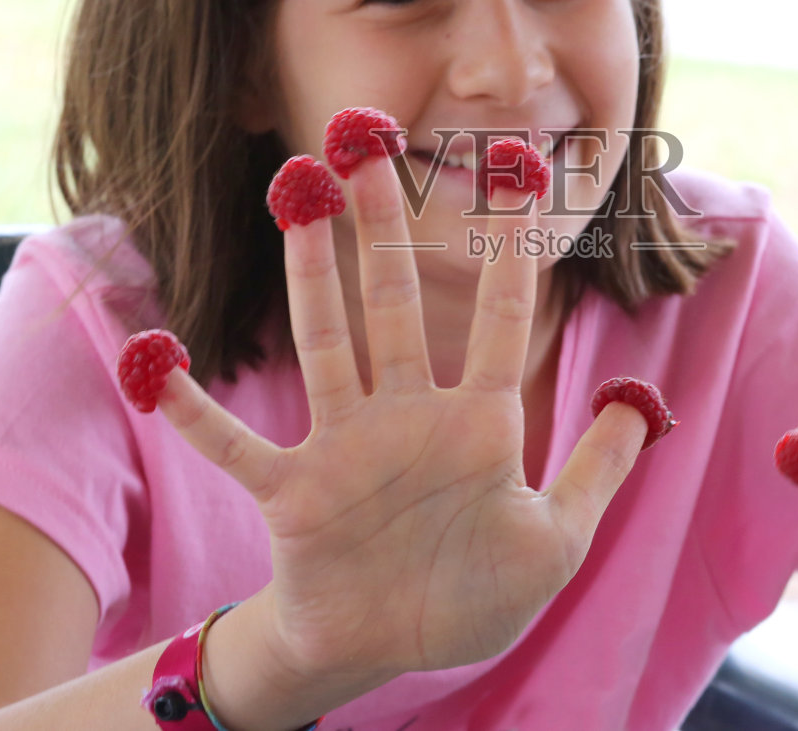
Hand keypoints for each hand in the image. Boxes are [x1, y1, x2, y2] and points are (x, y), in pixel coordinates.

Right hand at [149, 155, 646, 685]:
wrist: (390, 655)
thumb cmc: (472, 596)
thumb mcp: (556, 540)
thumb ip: (597, 470)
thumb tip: (640, 399)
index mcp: (477, 423)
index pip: (497, 318)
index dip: (508, 249)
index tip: (516, 173)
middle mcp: (407, 416)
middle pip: (392, 301)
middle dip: (383, 225)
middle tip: (367, 144)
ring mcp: (344, 447)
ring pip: (325, 341)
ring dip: (307, 271)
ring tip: (293, 195)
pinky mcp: (292, 491)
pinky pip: (233, 443)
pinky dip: (193, 408)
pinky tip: (157, 358)